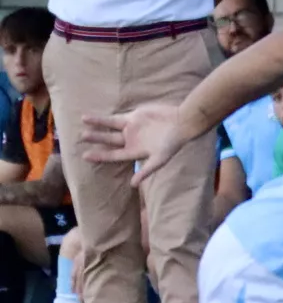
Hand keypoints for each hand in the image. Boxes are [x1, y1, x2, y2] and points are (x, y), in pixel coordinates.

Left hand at [79, 102, 195, 183]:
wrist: (181, 122)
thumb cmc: (172, 143)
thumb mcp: (160, 159)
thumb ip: (146, 170)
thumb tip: (133, 185)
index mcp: (135, 152)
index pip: (114, 155)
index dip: (101, 155)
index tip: (85, 156)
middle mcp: (131, 141)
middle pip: (109, 141)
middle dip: (97, 139)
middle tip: (81, 137)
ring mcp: (131, 129)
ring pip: (110, 128)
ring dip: (97, 126)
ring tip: (83, 122)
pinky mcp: (133, 118)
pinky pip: (114, 118)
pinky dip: (103, 118)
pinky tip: (90, 117)